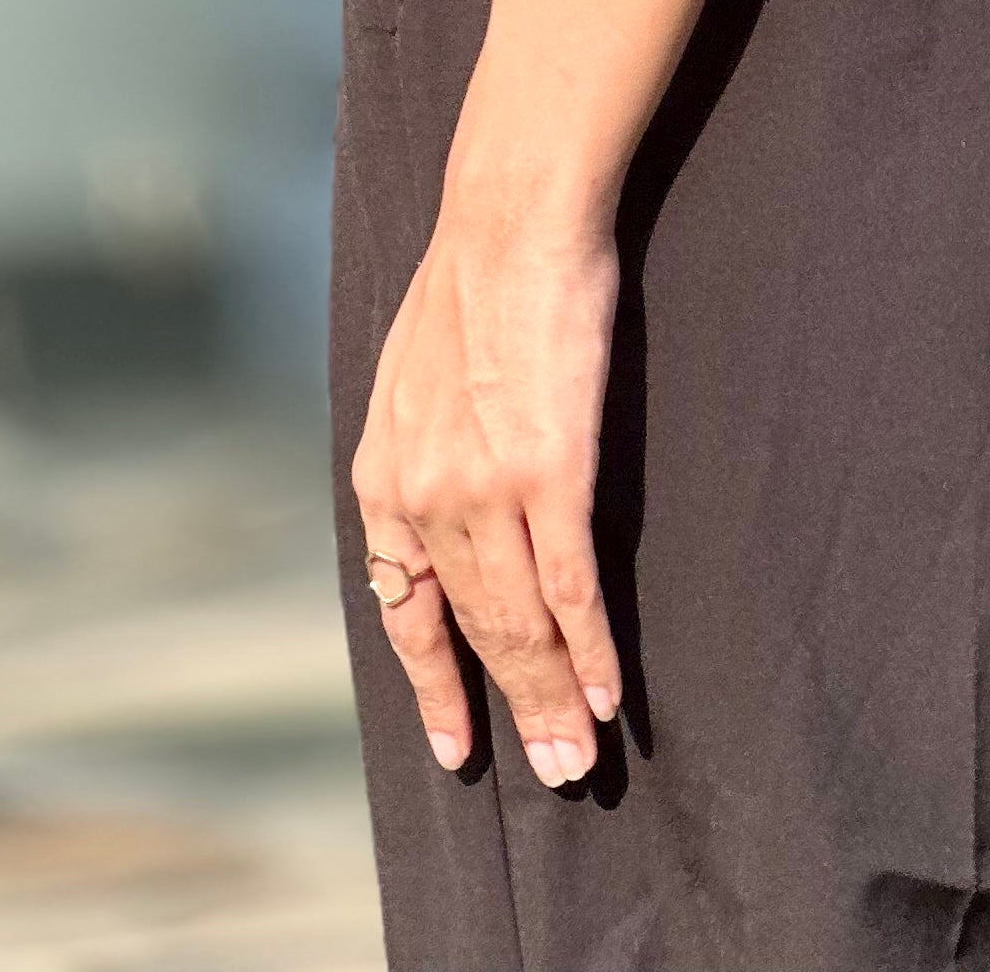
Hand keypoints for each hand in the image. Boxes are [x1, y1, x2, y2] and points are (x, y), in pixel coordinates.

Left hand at [351, 180, 624, 788]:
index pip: (402, 609)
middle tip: (555, 773)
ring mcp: (484, 489)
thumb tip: (439, 512)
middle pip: (471, 630)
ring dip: (552, 699)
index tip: (456, 746)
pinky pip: (569, 586)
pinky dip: (588, 649)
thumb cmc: (473, 283)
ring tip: (582, 757)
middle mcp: (422, 496)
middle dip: (512, 710)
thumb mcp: (409, 378)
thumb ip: (419, 453)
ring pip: (519, 623)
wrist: (512, 216)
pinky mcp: (548, 471)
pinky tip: (606, 691)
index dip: (434, 684)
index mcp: (383, 476)